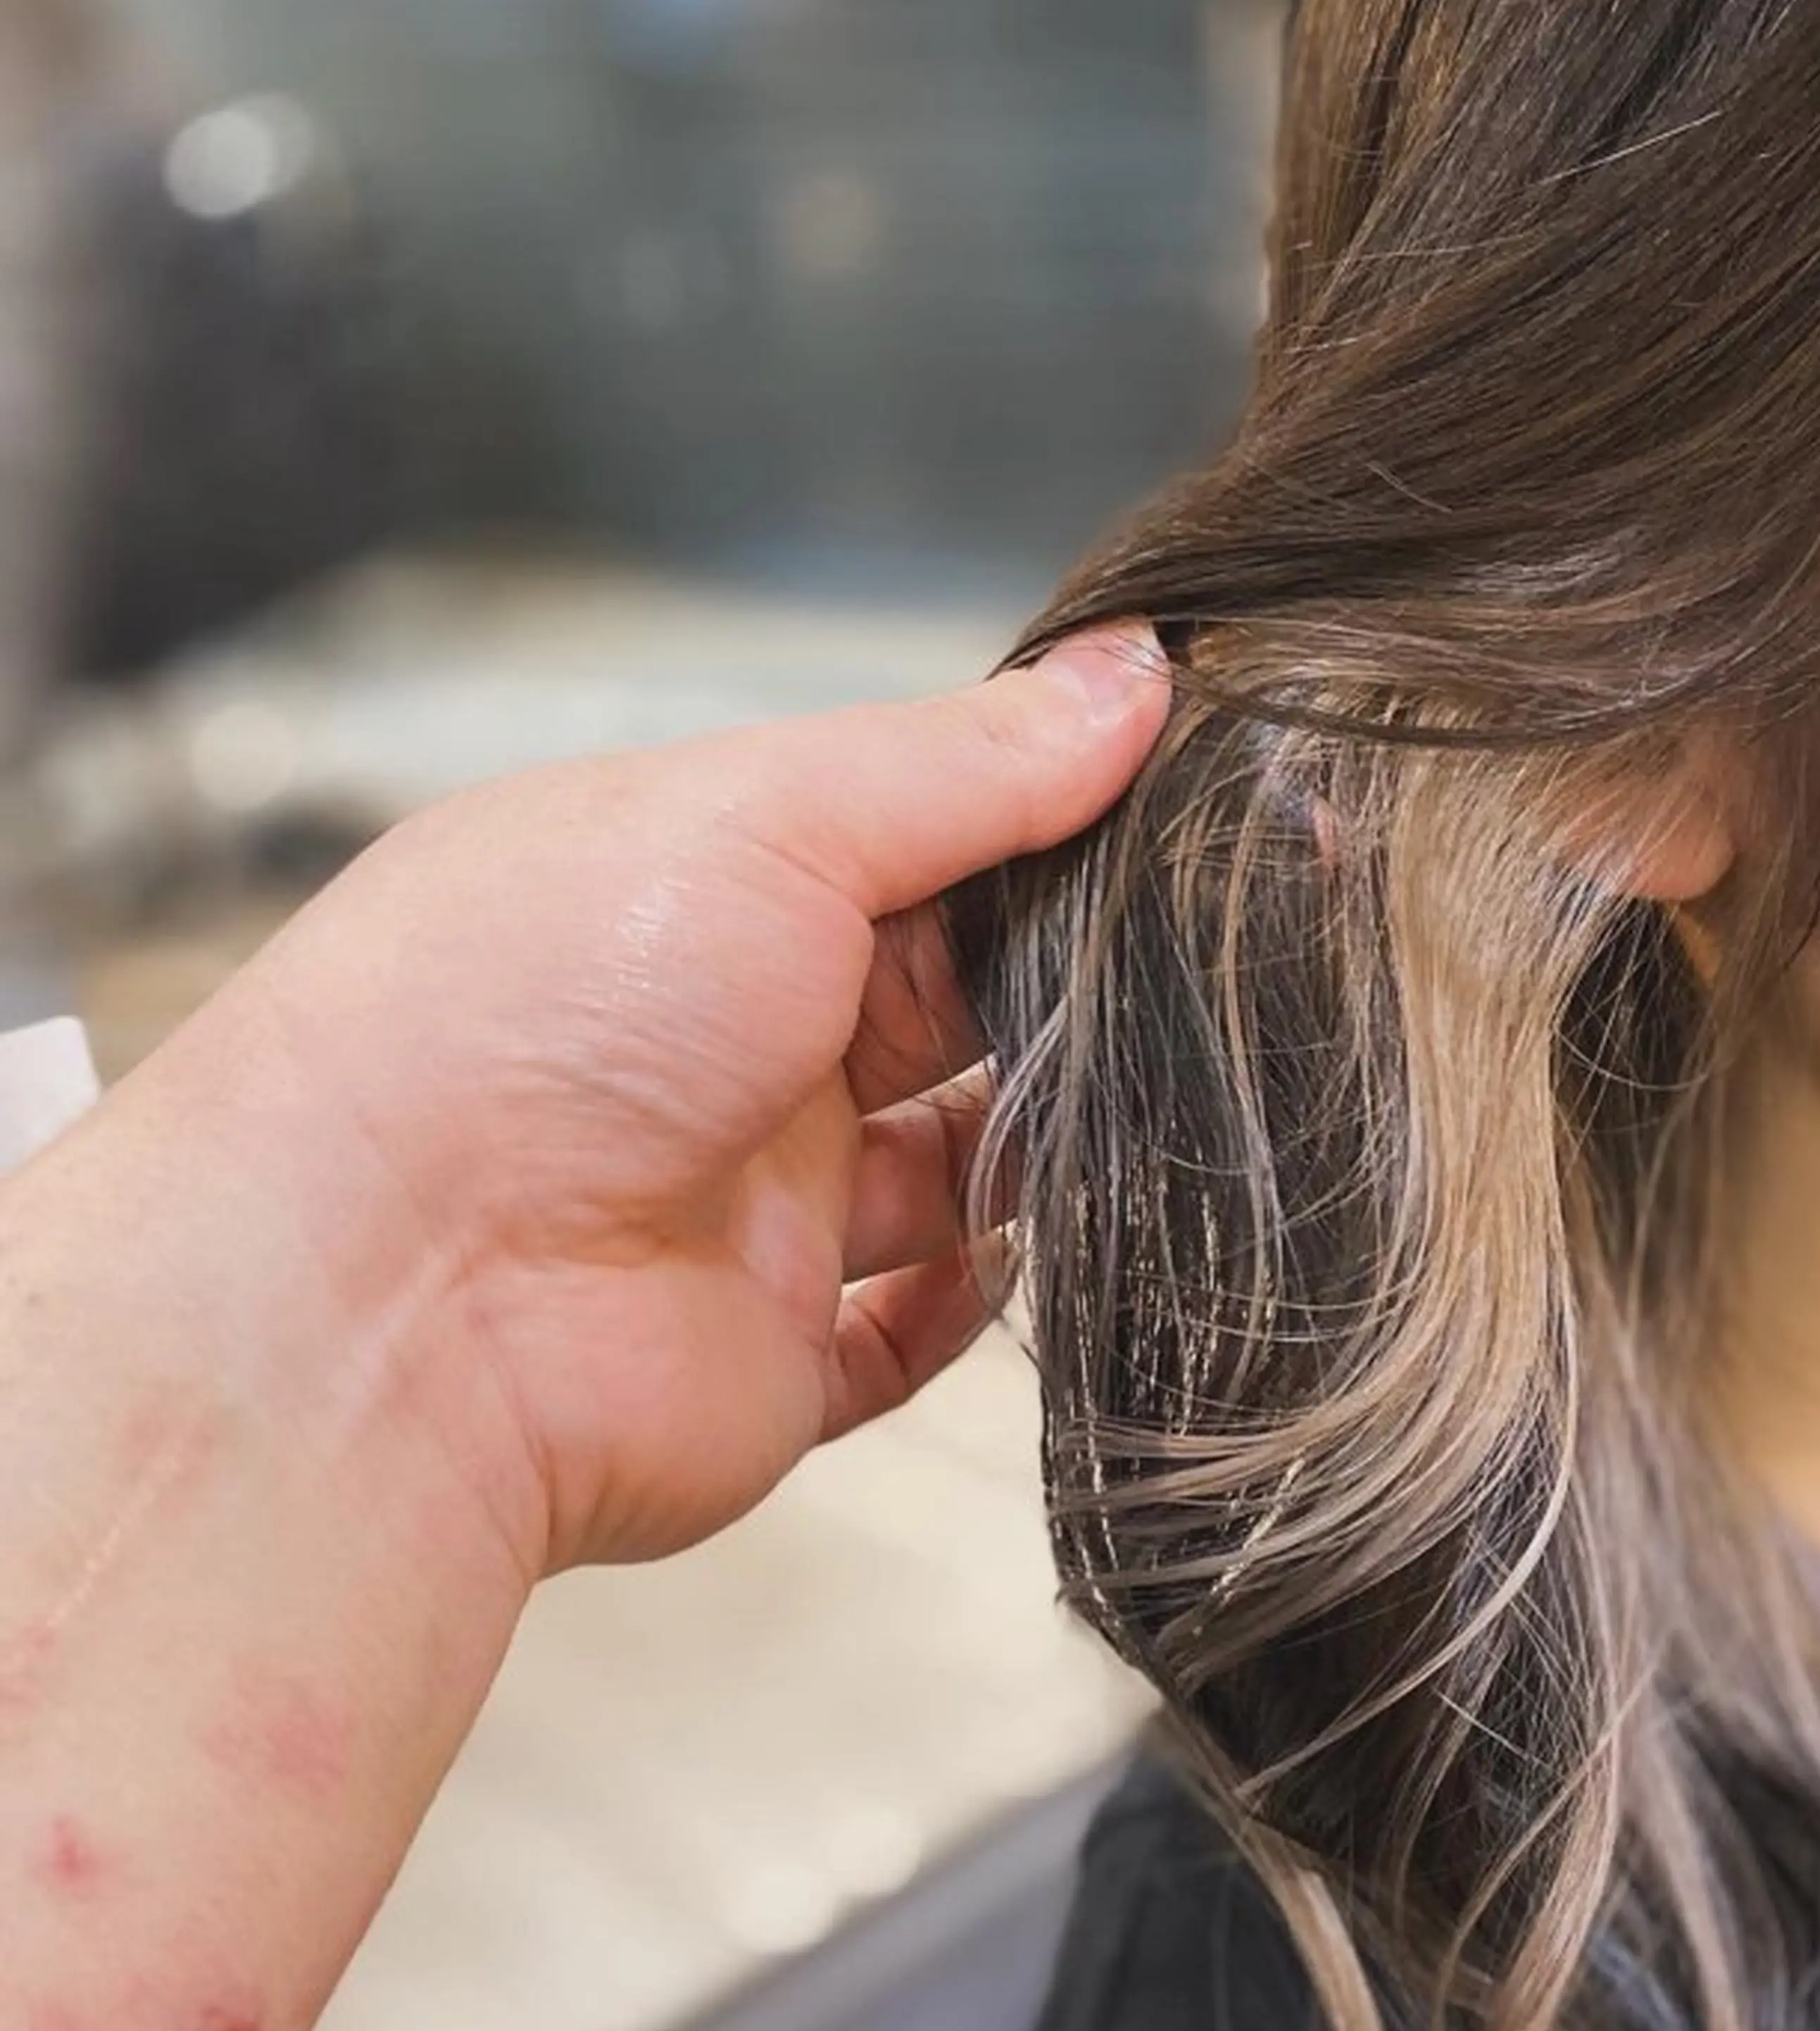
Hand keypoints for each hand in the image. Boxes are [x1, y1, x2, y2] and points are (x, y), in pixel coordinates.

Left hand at [141, 628, 1168, 1578]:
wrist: (393, 1298)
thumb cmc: (530, 1012)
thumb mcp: (764, 818)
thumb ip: (966, 763)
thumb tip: (1135, 675)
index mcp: (700, 883)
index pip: (913, 838)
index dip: (1045, 824)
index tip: (1194, 808)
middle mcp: (723, 1038)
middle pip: (949, 999)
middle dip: (1068, 984)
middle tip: (1216, 963)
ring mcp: (751, 1201)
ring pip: (951, 1166)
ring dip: (1044, 1139)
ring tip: (1154, 1100)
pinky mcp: (774, 1355)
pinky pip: (911, 1330)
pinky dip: (981, 1300)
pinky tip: (1027, 1249)